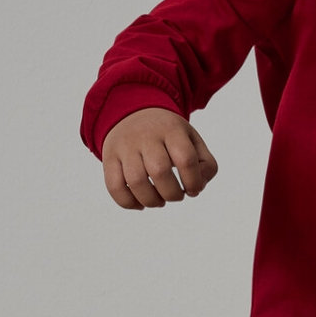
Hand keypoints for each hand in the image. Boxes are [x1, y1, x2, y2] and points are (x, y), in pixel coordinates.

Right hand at [103, 106, 217, 208]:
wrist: (133, 112)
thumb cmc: (169, 135)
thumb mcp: (192, 139)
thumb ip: (206, 164)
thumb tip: (198, 188)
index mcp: (171, 129)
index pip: (186, 159)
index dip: (194, 182)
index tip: (193, 189)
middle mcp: (146, 135)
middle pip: (159, 171)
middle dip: (173, 194)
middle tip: (176, 195)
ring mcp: (125, 146)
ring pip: (136, 181)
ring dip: (152, 201)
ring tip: (160, 201)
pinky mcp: (109, 158)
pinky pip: (114, 187)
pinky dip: (129, 203)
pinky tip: (141, 204)